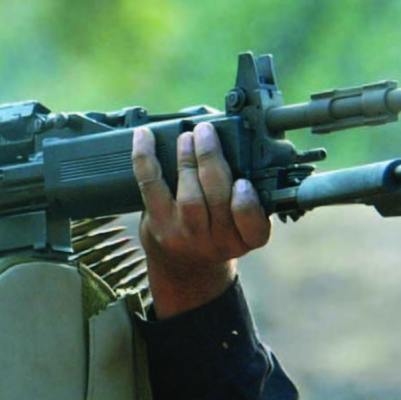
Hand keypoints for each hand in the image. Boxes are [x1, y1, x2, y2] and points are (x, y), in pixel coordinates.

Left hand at [132, 123, 271, 318]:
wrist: (185, 267)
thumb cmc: (217, 232)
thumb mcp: (241, 225)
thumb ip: (246, 196)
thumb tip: (234, 144)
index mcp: (245, 239)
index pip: (254, 227)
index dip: (248, 204)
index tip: (244, 182)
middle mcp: (216, 243)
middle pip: (217, 200)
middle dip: (212, 160)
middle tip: (207, 132)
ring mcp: (185, 236)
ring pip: (189, 196)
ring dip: (187, 159)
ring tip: (188, 136)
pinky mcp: (158, 226)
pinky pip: (151, 187)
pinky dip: (146, 159)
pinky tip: (145, 137)